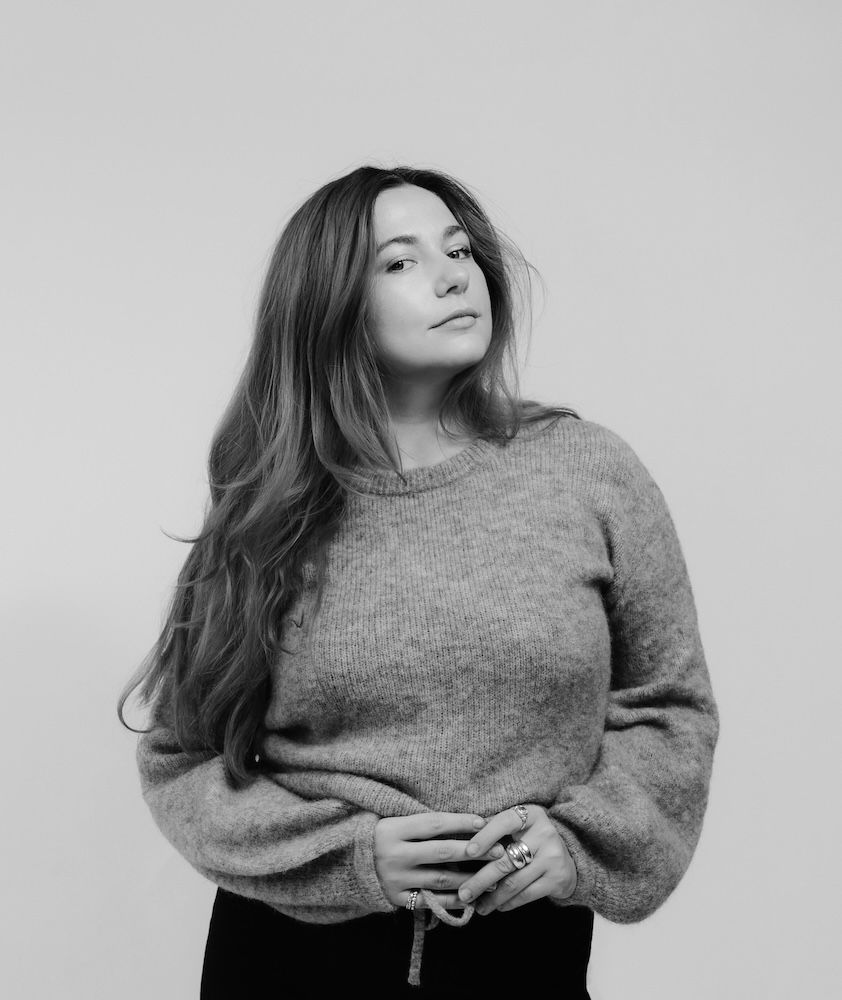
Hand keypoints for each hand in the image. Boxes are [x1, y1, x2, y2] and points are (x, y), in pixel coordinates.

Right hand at [374, 812, 506, 909]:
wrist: (351, 863)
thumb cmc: (383, 836)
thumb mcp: (396, 822)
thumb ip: (425, 825)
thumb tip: (468, 824)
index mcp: (392, 829)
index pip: (434, 824)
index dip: (461, 822)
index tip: (484, 822)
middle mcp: (393, 854)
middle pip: (442, 852)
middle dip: (474, 851)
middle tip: (499, 850)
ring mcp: (395, 879)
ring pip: (441, 879)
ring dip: (470, 878)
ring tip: (492, 875)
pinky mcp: (396, 898)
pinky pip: (431, 900)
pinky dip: (453, 899)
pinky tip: (471, 896)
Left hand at [456, 804, 576, 914]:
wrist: (569, 857)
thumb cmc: (532, 839)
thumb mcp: (519, 827)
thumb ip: (494, 828)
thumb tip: (461, 836)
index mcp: (531, 815)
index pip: (505, 822)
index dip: (485, 836)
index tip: (467, 852)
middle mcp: (544, 833)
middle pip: (505, 859)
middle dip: (480, 879)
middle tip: (463, 893)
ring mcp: (552, 857)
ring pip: (514, 881)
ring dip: (492, 897)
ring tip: (477, 906)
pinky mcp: (557, 878)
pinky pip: (526, 894)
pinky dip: (509, 902)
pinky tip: (497, 906)